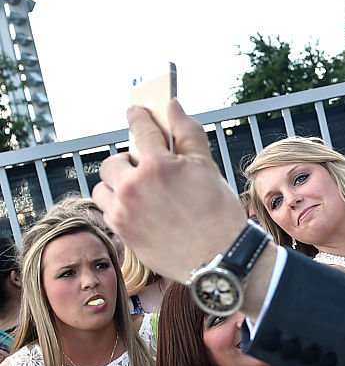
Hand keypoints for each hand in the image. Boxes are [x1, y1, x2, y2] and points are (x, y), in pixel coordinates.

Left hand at [93, 101, 247, 283]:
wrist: (220, 259)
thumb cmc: (219, 215)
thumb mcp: (207, 168)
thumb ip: (188, 133)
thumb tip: (173, 106)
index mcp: (159, 166)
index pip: (141, 128)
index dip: (139, 116)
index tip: (136, 111)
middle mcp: (134, 186)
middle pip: (113, 160)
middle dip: (129, 161)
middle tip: (147, 169)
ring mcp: (124, 211)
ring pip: (104, 186)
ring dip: (118, 184)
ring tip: (141, 192)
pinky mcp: (122, 232)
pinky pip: (107, 210)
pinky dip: (118, 206)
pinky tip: (140, 210)